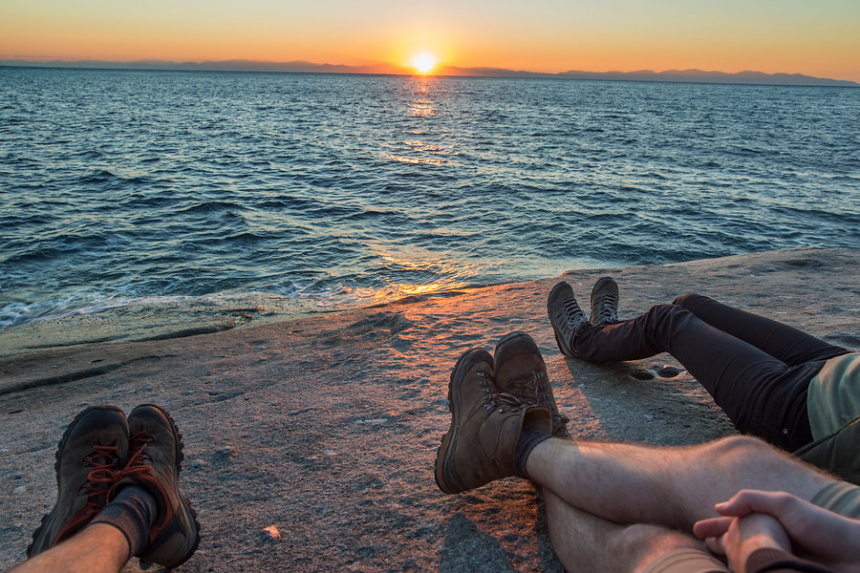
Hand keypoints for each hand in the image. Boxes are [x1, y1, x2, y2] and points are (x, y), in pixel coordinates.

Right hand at [694, 489, 859, 572]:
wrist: (856, 558)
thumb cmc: (825, 529)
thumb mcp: (786, 504)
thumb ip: (751, 500)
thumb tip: (719, 507)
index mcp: (771, 524)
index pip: (736, 524)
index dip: (715, 527)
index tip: (697, 531)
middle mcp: (772, 543)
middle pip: (736, 545)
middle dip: (716, 545)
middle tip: (698, 547)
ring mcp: (776, 564)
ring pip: (744, 563)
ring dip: (727, 563)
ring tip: (709, 563)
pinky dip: (744, 572)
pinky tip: (732, 572)